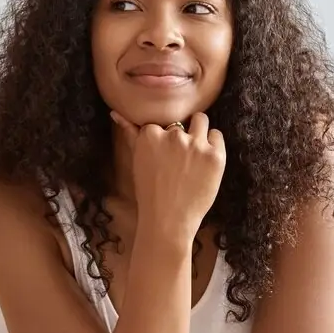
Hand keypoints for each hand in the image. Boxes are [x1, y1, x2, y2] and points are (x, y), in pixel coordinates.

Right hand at [111, 111, 225, 240]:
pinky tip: (205, 162)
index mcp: (150, 134)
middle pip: (180, 123)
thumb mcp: (137, 160)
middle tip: (179, 161)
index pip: (160, 123)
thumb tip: (116, 112)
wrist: (168, 220)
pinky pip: (217, 135)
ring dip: (199, 132)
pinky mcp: (215, 155)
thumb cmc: (150, 193)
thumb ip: (130, 133)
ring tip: (195, 154)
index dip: (163, 139)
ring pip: (201, 121)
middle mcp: (173, 135)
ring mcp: (196, 144)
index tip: (164, 156)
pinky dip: (213, 145)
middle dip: (180, 137)